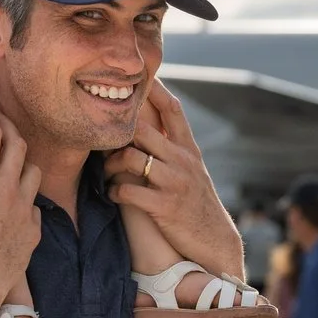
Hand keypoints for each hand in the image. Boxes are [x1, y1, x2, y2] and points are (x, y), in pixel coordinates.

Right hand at [0, 92, 43, 315]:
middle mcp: (8, 187)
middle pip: (18, 144)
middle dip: (9, 128)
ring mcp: (25, 207)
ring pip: (33, 171)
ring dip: (22, 162)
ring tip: (10, 163)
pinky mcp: (34, 227)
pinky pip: (34, 203)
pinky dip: (25, 197)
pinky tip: (13, 203)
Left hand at [103, 82, 239, 277]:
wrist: (215, 240)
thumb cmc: (197, 204)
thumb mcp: (193, 171)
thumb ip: (175, 150)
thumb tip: (151, 130)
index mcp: (189, 149)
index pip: (172, 110)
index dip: (154, 91)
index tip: (137, 78)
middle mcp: (182, 160)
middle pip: (142, 129)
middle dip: (118, 131)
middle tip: (102, 139)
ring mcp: (174, 182)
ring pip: (130, 157)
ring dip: (110, 164)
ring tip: (105, 172)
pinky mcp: (164, 206)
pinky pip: (128, 191)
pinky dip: (113, 191)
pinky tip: (111, 194)